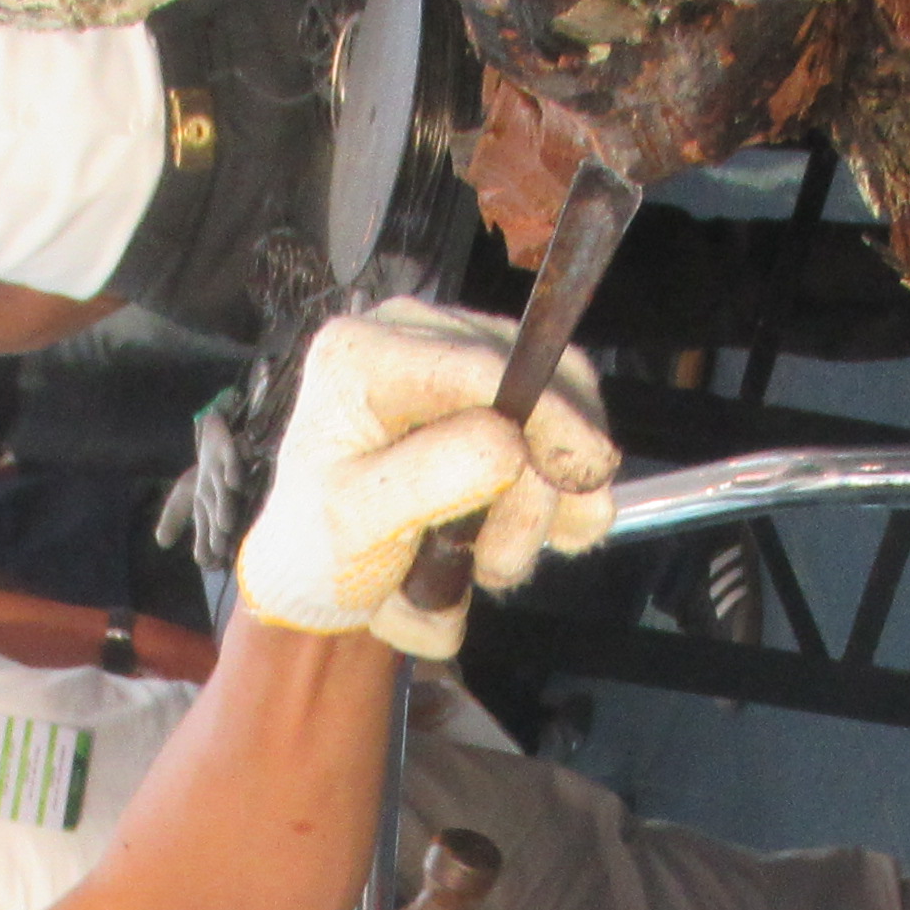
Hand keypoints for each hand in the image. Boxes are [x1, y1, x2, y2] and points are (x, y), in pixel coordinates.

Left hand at [234, 302, 618, 660]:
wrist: (321, 575)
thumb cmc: (323, 551)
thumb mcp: (358, 522)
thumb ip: (431, 478)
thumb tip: (512, 442)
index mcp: (362, 354)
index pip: (481, 365)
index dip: (548, 416)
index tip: (588, 475)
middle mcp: (412, 333)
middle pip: (533, 377)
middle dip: (542, 477)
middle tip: (500, 563)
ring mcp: (458, 354)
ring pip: (562, 399)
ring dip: (548, 495)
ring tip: (489, 559)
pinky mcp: (494, 387)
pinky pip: (565, 420)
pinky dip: (559, 488)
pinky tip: (516, 532)